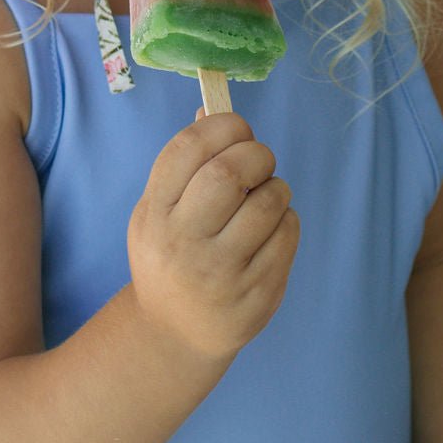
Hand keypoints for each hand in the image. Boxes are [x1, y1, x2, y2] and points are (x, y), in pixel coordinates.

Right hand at [127, 111, 299, 364]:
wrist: (173, 334)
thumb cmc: (171, 254)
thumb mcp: (160, 210)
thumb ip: (185, 164)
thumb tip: (212, 108)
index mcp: (155, 213)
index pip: (189, 148)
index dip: (222, 125)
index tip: (237, 128)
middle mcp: (183, 243)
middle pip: (231, 173)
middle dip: (257, 154)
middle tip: (260, 161)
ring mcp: (220, 274)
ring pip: (269, 202)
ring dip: (276, 188)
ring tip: (265, 198)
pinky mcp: (255, 296)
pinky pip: (287, 234)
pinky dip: (286, 220)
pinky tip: (269, 230)